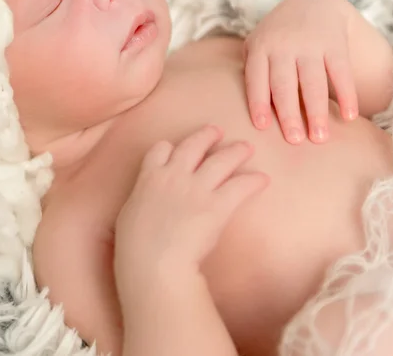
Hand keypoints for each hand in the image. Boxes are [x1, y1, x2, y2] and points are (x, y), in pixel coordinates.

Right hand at [114, 125, 267, 303]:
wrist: (152, 261)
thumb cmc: (134, 247)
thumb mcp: (130, 215)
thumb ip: (143, 202)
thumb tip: (147, 207)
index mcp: (150, 178)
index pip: (161, 150)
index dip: (170, 148)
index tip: (175, 148)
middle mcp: (174, 176)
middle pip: (193, 146)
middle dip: (207, 136)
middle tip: (217, 131)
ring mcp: (196, 189)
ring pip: (221, 160)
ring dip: (235, 151)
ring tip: (246, 147)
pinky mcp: (216, 206)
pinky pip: (240, 186)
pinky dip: (253, 181)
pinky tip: (263, 179)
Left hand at [244, 0, 358, 143]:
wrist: (312, 4)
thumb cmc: (277, 36)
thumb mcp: (258, 44)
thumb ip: (252, 71)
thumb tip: (250, 110)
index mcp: (261, 47)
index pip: (257, 78)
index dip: (258, 101)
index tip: (262, 127)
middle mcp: (284, 45)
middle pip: (285, 83)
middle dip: (289, 113)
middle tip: (294, 141)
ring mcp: (310, 43)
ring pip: (313, 81)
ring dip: (317, 111)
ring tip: (320, 137)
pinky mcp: (335, 44)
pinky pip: (341, 72)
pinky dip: (347, 94)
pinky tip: (350, 116)